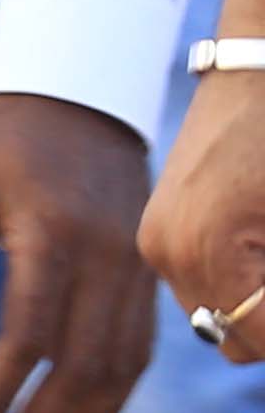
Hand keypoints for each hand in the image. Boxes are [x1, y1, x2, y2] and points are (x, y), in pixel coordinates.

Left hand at [0, 89, 159, 412]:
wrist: (78, 93)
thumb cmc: (7, 133)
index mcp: (55, 236)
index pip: (32, 335)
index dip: (0, 393)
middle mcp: (107, 262)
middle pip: (80, 368)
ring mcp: (135, 272)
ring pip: (117, 371)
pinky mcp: (145, 277)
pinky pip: (136, 352)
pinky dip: (110, 400)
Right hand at [150, 60, 264, 355]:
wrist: (258, 74)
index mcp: (206, 247)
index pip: (257, 338)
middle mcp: (168, 252)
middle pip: (233, 338)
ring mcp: (157, 243)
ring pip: (216, 318)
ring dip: (253, 308)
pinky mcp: (159, 232)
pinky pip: (202, 288)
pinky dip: (236, 285)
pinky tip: (257, 252)